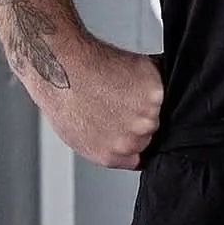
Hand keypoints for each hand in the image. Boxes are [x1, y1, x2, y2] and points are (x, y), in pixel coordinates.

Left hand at [37, 38, 164, 169]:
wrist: (65, 69)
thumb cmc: (63, 97)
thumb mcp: (78, 137)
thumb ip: (106, 146)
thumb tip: (117, 142)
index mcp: (114, 155)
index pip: (140, 155)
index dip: (136, 137)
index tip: (130, 124)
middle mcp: (133, 138)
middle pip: (151, 130)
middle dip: (140, 114)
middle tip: (121, 98)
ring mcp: (147, 114)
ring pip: (158, 105)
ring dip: (147, 94)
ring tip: (120, 84)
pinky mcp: (154, 90)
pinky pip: (160, 83)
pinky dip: (149, 75)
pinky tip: (126, 73)